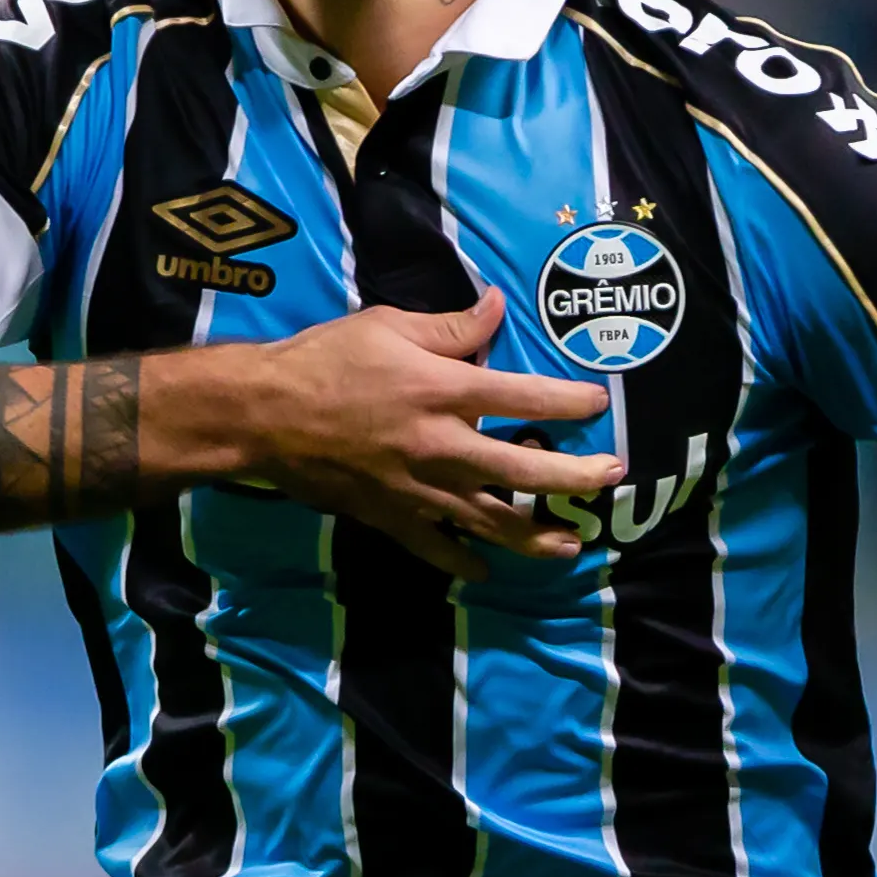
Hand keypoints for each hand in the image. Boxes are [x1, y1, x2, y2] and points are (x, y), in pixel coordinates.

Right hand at [165, 289, 618, 576]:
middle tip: (611, 477)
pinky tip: (487, 569)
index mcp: (444, 391)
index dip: (570, 400)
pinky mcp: (392, 517)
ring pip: (492, 521)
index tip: (600, 403)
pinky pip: (437, 547)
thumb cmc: (326, 360)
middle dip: (577, 477)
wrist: (264, 415)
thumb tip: (498, 308)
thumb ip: (451, 326)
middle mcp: (443, 446)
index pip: (525, 396)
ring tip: (570, 544)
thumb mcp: (388, 325)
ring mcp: (420, 489)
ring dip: (537, 536)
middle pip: (526, 469)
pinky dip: (464, 561)